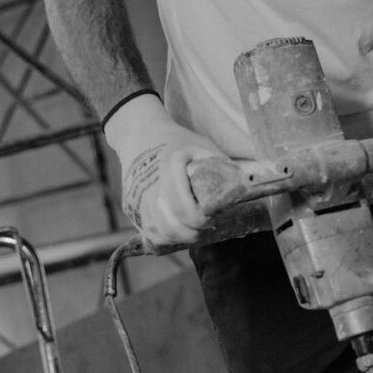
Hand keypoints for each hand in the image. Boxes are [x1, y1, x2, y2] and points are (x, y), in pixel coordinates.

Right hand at [103, 93, 224, 243]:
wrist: (140, 135)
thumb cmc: (178, 140)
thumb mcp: (203, 146)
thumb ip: (221, 167)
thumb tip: (243, 189)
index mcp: (172, 168)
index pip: (190, 213)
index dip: (205, 221)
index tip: (213, 216)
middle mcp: (152, 186)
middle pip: (174, 229)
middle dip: (194, 233)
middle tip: (205, 225)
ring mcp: (137, 198)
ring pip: (160, 235)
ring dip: (179, 237)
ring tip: (191, 228)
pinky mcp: (130, 206)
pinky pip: (148, 231)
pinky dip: (164, 235)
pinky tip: (176, 227)